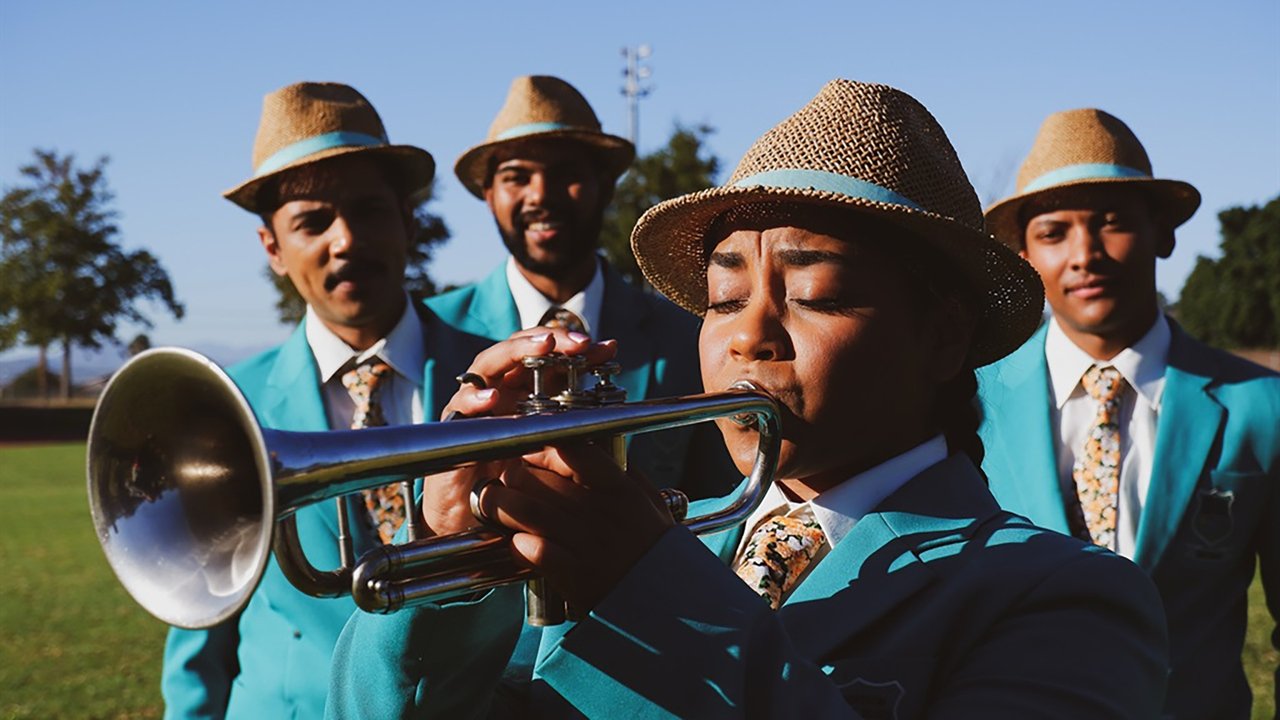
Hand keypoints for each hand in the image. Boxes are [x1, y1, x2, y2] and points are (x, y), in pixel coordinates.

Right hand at [421, 329, 617, 536]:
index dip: (574, 345)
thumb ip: (575, 409)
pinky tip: (492, 400)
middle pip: (516, 349)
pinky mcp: (454, 427)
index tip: (606, 347)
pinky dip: (475, 400)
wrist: (471, 511)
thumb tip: (611, 388)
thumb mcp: (551, 438)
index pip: (544, 352)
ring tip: (541, 348)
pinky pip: (461, 408)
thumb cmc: (511, 471)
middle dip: (547, 340)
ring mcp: (472, 402)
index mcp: (518, 386)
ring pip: (487, 364)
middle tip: (576, 342)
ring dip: (513, 353)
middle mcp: (495, 386)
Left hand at [474, 442, 675, 609]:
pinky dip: (517, 544)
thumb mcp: (651, 503)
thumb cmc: (657, 549)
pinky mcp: (575, 576)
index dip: (541, 447)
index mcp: (620, 489)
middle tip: (504, 481)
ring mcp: (587, 544)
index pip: (572, 451)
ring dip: (501, 506)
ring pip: (528, 511)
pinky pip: (533, 551)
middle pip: (538, 479)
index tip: (531, 454)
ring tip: (493, 505)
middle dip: (512, 477)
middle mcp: (601, 512)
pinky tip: (515, 542)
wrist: (671, 603)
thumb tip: (596, 451)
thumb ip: (625, 474)